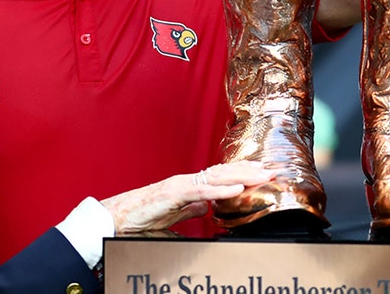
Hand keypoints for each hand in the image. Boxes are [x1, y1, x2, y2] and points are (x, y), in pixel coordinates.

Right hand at [101, 162, 274, 233]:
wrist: (116, 219)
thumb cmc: (142, 218)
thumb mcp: (174, 215)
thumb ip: (191, 209)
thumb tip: (207, 208)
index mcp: (188, 186)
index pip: (221, 176)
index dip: (242, 173)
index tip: (263, 174)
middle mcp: (186, 181)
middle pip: (224, 172)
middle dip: (250, 171)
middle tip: (273, 170)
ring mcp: (180, 185)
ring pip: (217, 177)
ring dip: (242, 175)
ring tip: (263, 175)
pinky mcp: (172, 194)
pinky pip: (201, 191)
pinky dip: (221, 188)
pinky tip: (238, 188)